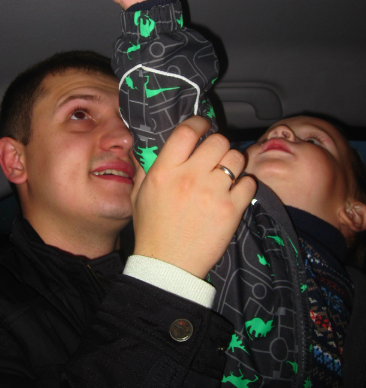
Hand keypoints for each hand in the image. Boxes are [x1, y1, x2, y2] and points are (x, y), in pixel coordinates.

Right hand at [131, 117, 256, 278]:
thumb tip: (150, 146)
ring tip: (226, 174)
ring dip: (233, 163)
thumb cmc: (152, 230)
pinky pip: (248, 183)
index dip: (199, 122)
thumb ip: (146, 167)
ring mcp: (212, 193)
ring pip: (236, 158)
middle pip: (217, 141)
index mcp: (164, 171)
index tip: (204, 125)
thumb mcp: (139, 195)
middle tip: (215, 156)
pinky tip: (234, 193)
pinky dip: (244, 185)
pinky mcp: (231, 210)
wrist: (168, 266)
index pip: (187, 131)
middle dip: (218, 145)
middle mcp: (189, 177)